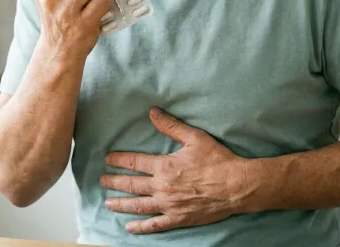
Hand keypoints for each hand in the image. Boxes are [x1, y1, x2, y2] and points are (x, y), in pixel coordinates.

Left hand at [100, 108, 257, 234]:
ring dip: (120, 204)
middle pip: (131, 184)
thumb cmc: (218, 160)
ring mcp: (168, 205)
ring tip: (108, 202)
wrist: (237, 186)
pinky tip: (129, 227)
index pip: (134, 162)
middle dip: (113, 182)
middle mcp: (162, 187)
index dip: (118, 160)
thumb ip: (171, 126)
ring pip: (138, 206)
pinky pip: (154, 225)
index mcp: (164, 167)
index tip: (107, 159)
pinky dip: (140, 227)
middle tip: (102, 180)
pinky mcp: (178, 219)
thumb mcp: (195, 138)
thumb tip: (152, 112)